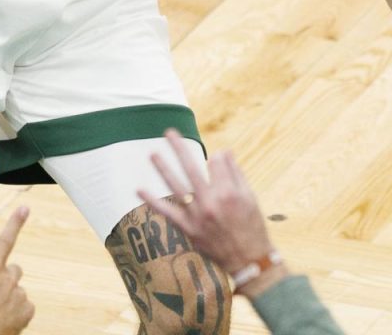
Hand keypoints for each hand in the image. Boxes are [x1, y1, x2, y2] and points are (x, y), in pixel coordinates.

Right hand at [0, 206, 35, 334]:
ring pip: (18, 291)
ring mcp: (19, 293)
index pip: (4, 242)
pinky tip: (7, 320)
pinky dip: (18, 312)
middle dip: (8, 278)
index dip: (15, 224)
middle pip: (14, 270)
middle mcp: (7, 280)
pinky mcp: (29, 307)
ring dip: (11, 298)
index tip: (24, 208)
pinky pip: (25, 305)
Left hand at [137, 130, 275, 275]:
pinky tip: (139, 188)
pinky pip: (167, 212)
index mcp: (228, 191)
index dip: (217, 158)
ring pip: (176, 185)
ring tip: (152, 153)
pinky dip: (153, 200)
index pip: (215, 162)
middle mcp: (210, 201)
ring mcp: (196, 215)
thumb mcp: (250, 196)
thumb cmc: (252, 226)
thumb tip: (223, 151)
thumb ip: (235, 172)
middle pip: (191, 167)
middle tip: (168, 132)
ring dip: (163, 168)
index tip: (219, 161)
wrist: (248, 260)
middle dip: (179, 147)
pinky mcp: (188, 228)